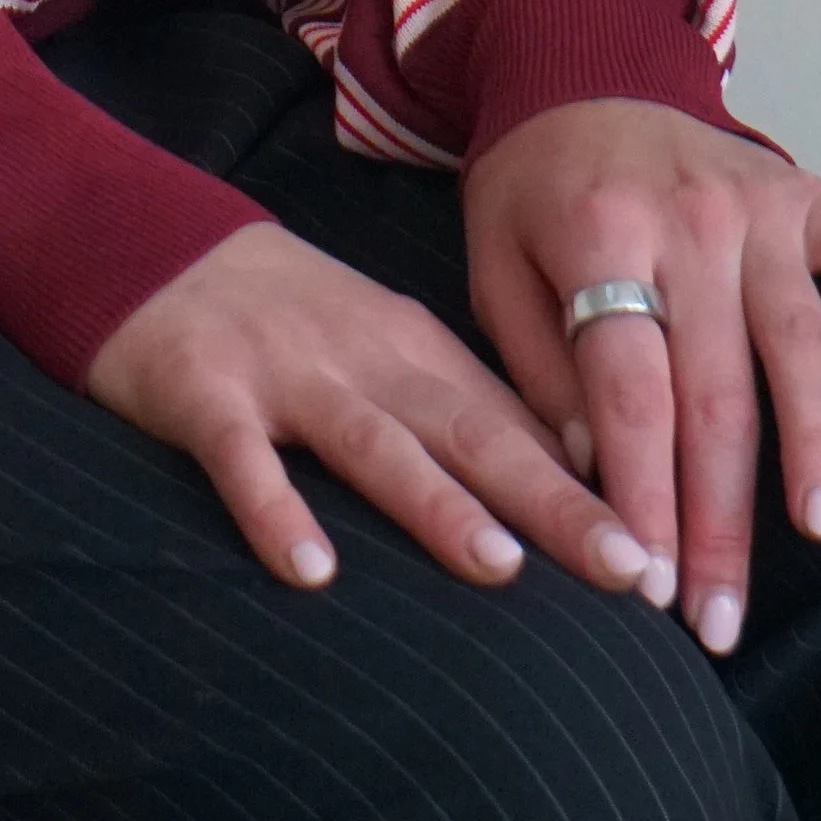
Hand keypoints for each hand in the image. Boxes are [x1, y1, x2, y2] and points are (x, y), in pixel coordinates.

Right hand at [85, 217, 660, 599]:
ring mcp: (284, 375)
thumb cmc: (284, 319)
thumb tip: (577, 482)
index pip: (522, 426)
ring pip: (372, 441)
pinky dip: (276, 511)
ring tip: (500, 566)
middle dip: (555, 504)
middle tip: (632, 571)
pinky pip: (243, 460)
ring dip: (436, 503)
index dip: (596, 489)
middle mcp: (364, 359)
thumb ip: (464, 410)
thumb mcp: (384, 347)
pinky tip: (310, 572)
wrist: (151, 248)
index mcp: (417, 351)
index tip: (670, 554)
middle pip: (472, 435)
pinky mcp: (203, 394)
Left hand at [462, 98, 820, 655]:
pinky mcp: (806, 195)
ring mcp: (755, 207)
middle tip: (720, 617)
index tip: (646, 582)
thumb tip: (587, 466)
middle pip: (713, 394)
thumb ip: (537, 364)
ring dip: (815, 446)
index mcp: (598, 239)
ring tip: (820, 529)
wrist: (578, 76)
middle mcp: (687, 223)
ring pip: (799, 346)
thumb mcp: (492, 266)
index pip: (628, 393)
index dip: (640, 494)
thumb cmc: (533, 194)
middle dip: (718, 517)